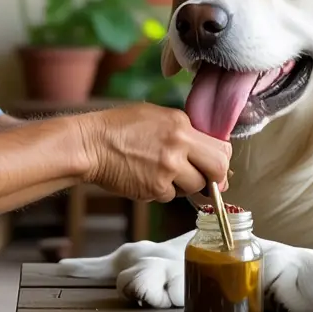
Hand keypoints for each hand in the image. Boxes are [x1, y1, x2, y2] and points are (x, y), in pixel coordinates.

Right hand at [78, 103, 230, 202]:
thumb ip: (184, 130)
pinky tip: (146, 178)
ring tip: (163, 173)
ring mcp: (167, 169)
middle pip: (217, 170)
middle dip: (214, 178)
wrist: (90, 144)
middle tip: (207, 180)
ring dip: (184, 185)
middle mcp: (178, 146)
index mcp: (181, 124)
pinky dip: (162, 191)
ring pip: (194, 187)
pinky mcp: (154, 189)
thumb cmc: (119, 127)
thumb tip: (207, 151)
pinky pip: (170, 196)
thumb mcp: (157, 116)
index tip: (216, 167)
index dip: (221, 160)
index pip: (222, 147)